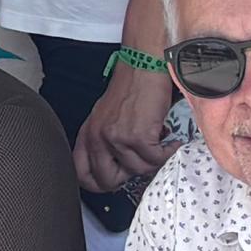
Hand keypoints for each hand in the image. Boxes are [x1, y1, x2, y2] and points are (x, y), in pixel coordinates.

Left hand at [74, 62, 180, 194]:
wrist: (144, 66)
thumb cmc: (131, 88)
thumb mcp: (107, 116)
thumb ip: (106, 141)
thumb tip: (119, 168)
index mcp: (88, 133)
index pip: (81, 173)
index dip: (98, 184)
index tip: (114, 182)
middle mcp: (98, 137)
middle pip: (106, 180)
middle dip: (129, 176)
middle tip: (141, 161)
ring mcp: (116, 138)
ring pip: (138, 170)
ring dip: (153, 159)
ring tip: (159, 141)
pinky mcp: (137, 136)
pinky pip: (155, 159)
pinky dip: (167, 152)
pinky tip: (169, 140)